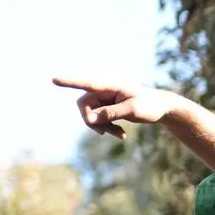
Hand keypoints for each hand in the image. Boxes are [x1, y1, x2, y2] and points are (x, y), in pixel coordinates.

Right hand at [53, 77, 186, 140]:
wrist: (160, 108)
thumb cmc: (150, 106)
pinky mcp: (105, 105)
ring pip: (89, 113)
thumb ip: (111, 113)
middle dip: (92, 121)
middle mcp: (104, 88)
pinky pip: (97, 118)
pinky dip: (106, 127)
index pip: (88, 83)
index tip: (54, 79)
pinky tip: (120, 134)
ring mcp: (104, 96)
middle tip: (107, 133)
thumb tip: (89, 119)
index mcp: (111, 83)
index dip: (70, 82)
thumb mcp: (133, 111)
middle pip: (84, 104)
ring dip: (101, 126)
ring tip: (120, 135)